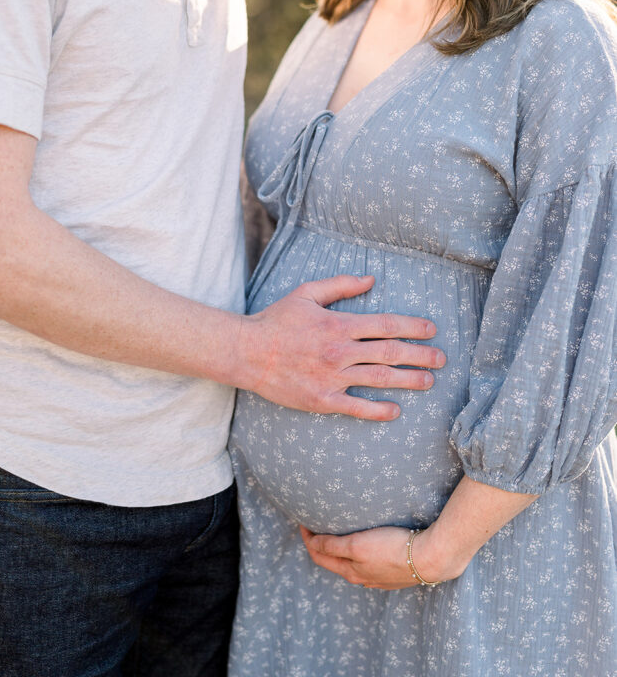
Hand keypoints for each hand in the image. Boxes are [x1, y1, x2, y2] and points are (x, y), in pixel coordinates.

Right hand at [239, 274, 444, 420]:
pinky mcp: (323, 399)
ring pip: (380, 380)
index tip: (431, 329)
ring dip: (409, 381)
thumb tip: (371, 279)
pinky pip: (357, 407)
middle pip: (391, 353)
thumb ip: (341, 285)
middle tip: (441, 359)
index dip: (413, 327)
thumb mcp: (307, 293)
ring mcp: (333, 377)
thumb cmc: (277, 320)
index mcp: (339, 324)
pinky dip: (379, 411)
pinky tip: (396, 411)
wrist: (247, 352)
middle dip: (420, 355)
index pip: (386, 324)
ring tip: (429, 382)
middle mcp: (340, 351)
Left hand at [300, 523, 450, 589]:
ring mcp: (376, 578)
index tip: (303, 520)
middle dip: (319, 544)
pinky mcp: (391, 574)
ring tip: (335, 533)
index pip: (318, 554)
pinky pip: (365, 566)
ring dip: (337, 550)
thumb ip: (332, 545)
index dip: (307, 538)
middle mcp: (360, 577)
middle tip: (313, 525)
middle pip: (331, 560)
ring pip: (348, 564)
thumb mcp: (356, 545)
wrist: (429, 558)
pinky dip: (354, 556)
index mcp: (349, 570)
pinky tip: (362, 547)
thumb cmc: (392, 548)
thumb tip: (312, 542)